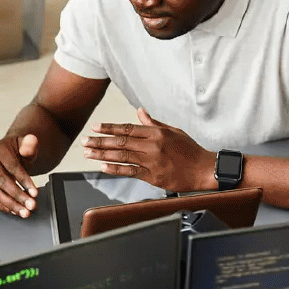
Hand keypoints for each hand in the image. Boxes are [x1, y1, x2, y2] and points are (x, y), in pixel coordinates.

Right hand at [0, 133, 39, 216]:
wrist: (13, 151)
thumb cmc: (21, 147)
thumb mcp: (28, 142)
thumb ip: (30, 143)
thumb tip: (28, 146)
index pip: (12, 167)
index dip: (23, 180)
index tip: (35, 192)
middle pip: (2, 182)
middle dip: (18, 196)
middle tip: (31, 205)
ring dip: (12, 205)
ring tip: (25, 212)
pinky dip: (5, 207)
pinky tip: (17, 211)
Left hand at [82, 109, 215, 193]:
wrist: (204, 169)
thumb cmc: (190, 150)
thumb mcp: (173, 131)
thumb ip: (153, 123)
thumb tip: (140, 111)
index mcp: (156, 133)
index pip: (128, 128)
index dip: (109, 128)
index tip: (95, 127)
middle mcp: (152, 146)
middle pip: (121, 142)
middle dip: (100, 141)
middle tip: (84, 141)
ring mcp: (152, 161)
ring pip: (122, 156)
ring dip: (102, 154)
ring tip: (88, 153)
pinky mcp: (153, 176)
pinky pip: (131, 172)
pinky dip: (116, 168)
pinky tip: (103, 166)